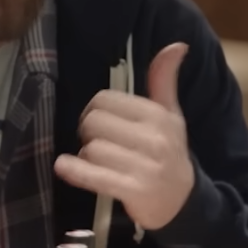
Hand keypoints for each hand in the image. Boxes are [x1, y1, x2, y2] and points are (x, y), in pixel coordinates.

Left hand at [55, 43, 194, 229]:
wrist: (184, 202)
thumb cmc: (170, 153)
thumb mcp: (171, 115)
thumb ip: (165, 80)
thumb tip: (177, 44)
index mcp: (159, 115)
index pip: (105, 100)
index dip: (96, 111)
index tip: (103, 124)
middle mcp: (155, 138)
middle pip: (93, 122)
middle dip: (89, 133)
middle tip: (98, 144)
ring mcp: (145, 165)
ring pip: (91, 148)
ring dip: (87, 157)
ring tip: (100, 164)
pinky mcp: (134, 190)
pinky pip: (93, 174)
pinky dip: (75, 170)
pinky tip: (64, 167)